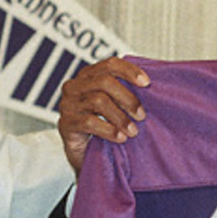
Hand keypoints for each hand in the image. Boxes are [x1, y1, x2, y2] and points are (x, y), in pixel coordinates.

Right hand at [57, 57, 149, 171]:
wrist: (84, 153)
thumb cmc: (103, 125)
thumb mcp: (115, 105)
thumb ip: (125, 92)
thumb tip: (151, 86)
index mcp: (88, 76)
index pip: (110, 64)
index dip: (129, 71)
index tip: (147, 83)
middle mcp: (75, 86)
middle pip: (104, 82)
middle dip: (127, 98)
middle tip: (141, 115)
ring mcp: (68, 104)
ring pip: (98, 101)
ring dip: (120, 117)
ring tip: (133, 131)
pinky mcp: (66, 123)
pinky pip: (89, 122)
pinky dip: (108, 130)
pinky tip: (120, 137)